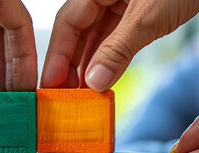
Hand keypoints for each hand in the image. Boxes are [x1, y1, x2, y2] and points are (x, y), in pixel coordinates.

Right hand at [41, 0, 198, 89]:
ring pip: (93, 37)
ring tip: (82, 95)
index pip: (67, 24)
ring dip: (88, 65)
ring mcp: (116, 2)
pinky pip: (112, 37)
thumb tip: (94, 84)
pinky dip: (107, 58)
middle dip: (70, 65)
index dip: (57, 57)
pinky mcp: (132, 11)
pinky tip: (102, 79)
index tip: (50, 86)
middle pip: (76, 32)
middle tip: (65, 97)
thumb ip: (118, 49)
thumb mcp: (148, 18)